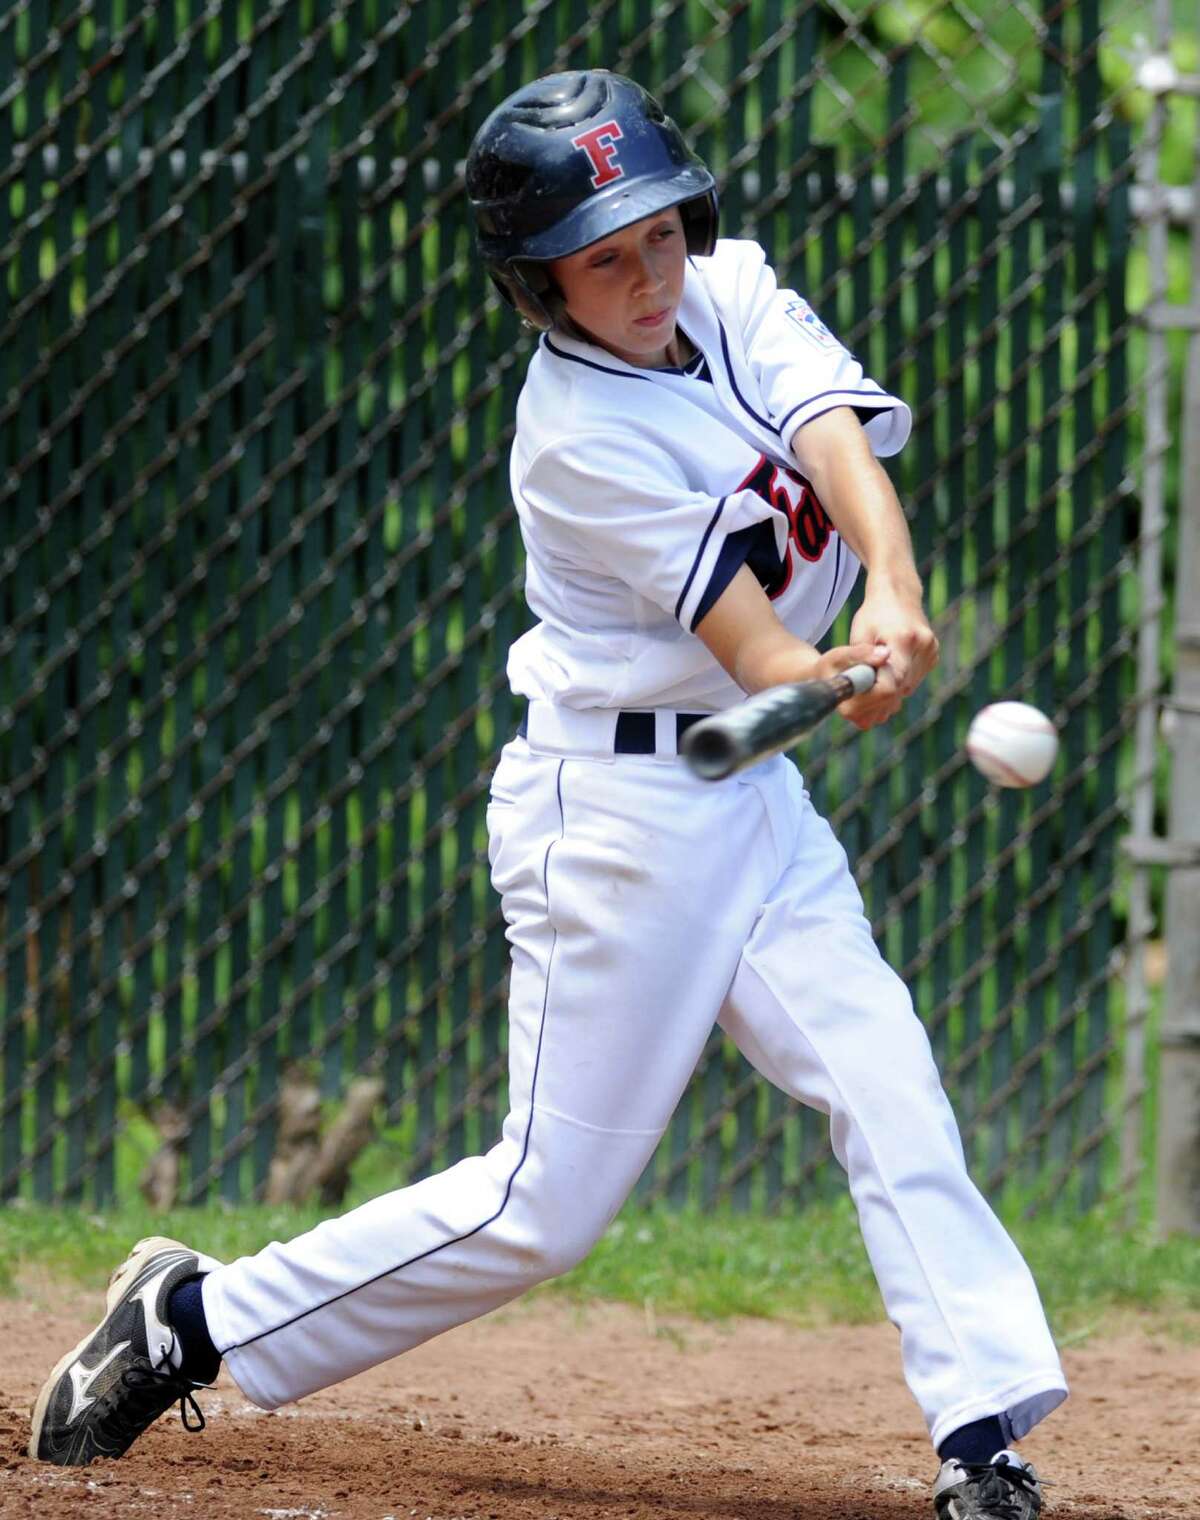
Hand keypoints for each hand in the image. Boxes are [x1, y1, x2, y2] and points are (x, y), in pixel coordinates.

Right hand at [808, 641, 893, 730]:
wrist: (827, 682)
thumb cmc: (830, 668)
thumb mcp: (839, 656)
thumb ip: (861, 653)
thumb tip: (886, 654)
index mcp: (851, 709)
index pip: (886, 689)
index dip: (883, 670)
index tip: (870, 661)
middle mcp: (863, 720)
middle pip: (895, 691)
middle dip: (886, 673)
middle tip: (868, 665)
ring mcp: (874, 720)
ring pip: (898, 693)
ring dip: (888, 678)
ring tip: (867, 674)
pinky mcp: (881, 717)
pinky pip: (897, 696)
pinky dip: (889, 685)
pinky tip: (872, 682)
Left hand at [843, 579, 938, 729]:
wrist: (898, 594)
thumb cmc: (874, 614)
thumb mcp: (860, 635)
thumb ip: (861, 663)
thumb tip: (859, 693)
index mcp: (903, 639)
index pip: (891, 683)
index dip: (873, 697)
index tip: (857, 700)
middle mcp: (923, 646)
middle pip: (900, 688)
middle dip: (879, 699)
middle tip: (859, 704)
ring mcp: (931, 651)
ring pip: (907, 687)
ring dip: (889, 692)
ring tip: (870, 688)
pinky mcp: (934, 655)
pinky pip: (914, 679)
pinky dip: (899, 682)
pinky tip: (886, 675)